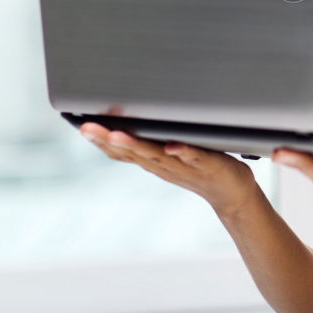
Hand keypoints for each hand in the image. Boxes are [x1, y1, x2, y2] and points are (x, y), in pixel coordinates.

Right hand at [80, 122, 258, 214]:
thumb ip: (151, 141)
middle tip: (86, 127)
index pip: (122, 152)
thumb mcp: (170, 154)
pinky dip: (183, 150)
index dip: (101, 141)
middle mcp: (164, 164)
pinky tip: (172, 146)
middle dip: (108, 139)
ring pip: (157, 154)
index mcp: (154, 161)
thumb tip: (131, 120)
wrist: (231, 192)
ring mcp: (185, 165)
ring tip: (116, 134)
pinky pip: (194, 156)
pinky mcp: (209, 163)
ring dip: (136, 145)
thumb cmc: (201, 167)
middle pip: (132, 152)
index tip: (81, 126)